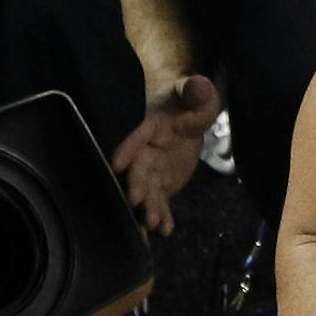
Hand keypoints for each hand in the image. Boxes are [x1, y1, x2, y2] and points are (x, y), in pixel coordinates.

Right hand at [109, 74, 220, 233]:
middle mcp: (146, 151)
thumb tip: (197, 85)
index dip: (128, 149)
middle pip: (139, 169)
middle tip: (136, 200)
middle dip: (136, 184)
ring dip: (148, 206)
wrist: (187, 117)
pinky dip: (163, 215)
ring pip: (148, 190)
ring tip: (151, 223)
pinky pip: (161, 201)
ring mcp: (153, 170)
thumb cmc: (189, 102)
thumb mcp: (197, 94)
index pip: (136, 138)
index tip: (118, 164)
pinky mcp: (163, 185)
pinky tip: (165, 230)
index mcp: (150, 127)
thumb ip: (196, 90)